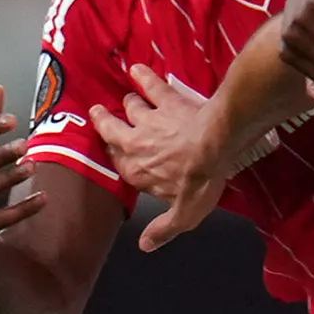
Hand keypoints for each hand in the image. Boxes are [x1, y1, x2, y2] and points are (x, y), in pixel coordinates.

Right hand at [87, 65, 232, 250]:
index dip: (116, 156)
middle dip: (103, 120)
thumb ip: (163, 229)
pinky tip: (138, 68)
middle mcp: (134, 143)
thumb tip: (145, 246)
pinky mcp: (165, 100)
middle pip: (110, 129)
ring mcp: (148, 119)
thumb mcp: (184, 215)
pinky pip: (150, 84)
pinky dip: (143, 75)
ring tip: (127, 97)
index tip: (113, 149)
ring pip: (129, 107)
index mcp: (135, 171)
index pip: (118, 163)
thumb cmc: (199, 182)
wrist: (216, 145)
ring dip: (128, 102)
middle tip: (98, 112)